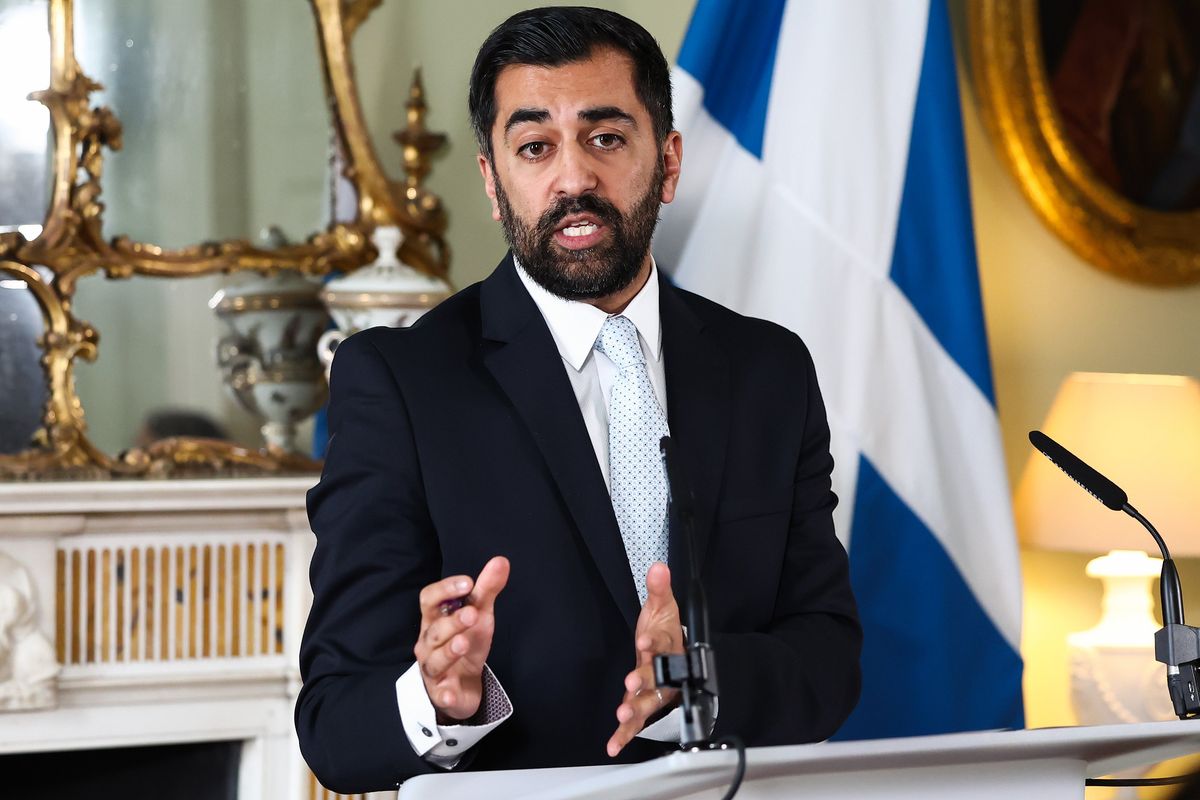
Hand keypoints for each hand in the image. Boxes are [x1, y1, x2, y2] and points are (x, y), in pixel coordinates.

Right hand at [413, 555, 509, 720]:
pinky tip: (452, 693)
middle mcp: (428, 643)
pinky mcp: (441, 693)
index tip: (467, 582)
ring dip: (448, 651)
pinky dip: (445, 693)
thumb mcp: (478, 615)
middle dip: (452, 621)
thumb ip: (486, 589)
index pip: (429, 599)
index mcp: (434, 619)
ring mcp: (432, 669)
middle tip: (473, 613)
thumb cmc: (465, 642)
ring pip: (434, 660)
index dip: (445, 589)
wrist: (463, 684)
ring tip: (464, 643)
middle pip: (434, 630)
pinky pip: (440, 693)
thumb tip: (501, 560)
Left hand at [607, 562, 683, 756]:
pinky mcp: (642, 704)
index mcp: (670, 646)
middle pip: (658, 678)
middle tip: (632, 683)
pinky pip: (635, 723)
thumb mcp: (663, 607)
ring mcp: (654, 691)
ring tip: (623, 714)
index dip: (655, 642)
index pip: (664, 643)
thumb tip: (658, 567)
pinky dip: (625, 735)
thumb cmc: (666, 631)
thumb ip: (659, 589)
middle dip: (645, 681)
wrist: (674, 653)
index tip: (644, 641)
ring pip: (648, 702)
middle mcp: (665, 672)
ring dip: (636, 709)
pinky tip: (613, 745)